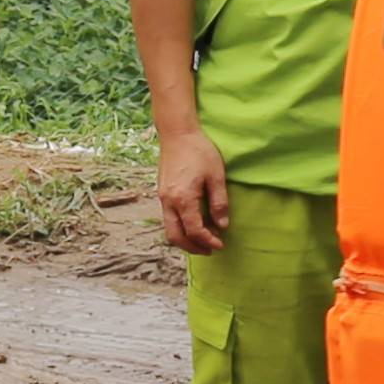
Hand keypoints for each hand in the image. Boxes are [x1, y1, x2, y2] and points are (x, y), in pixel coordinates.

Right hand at [154, 126, 229, 254]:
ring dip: (185, 239)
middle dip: (193, 247)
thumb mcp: (216, 176)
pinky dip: (180, 228)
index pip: (194, 230)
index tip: (220, 244)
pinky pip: (168, 218)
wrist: (177, 133)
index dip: (208, 241)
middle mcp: (168, 202)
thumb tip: (222, 225)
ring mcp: (162, 198)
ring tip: (202, 241)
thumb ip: (219, 202)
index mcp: (183, 198)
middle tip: (210, 250)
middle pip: (176, 236)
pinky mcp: (162, 193)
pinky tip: (192, 224)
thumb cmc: (199, 151)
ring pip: (169, 229)